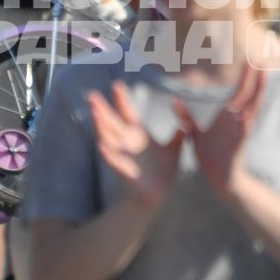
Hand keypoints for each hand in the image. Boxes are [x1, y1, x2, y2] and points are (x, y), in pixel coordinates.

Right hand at [87, 82, 182, 207]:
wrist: (157, 195)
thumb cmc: (162, 171)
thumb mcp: (174, 149)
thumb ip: (180, 134)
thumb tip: (187, 120)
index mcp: (137, 135)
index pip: (127, 113)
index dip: (122, 99)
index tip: (117, 84)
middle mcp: (127, 143)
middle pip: (111, 122)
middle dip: (102, 109)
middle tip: (92, 95)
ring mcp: (124, 156)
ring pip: (109, 138)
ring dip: (101, 127)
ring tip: (94, 113)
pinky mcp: (125, 171)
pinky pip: (115, 162)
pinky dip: (108, 155)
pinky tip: (101, 146)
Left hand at [173, 65, 265, 189]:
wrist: (219, 176)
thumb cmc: (208, 153)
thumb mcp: (194, 131)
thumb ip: (186, 116)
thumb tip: (174, 101)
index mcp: (228, 114)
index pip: (239, 89)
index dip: (244, 75)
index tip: (248, 58)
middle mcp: (237, 117)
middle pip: (248, 92)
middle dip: (253, 75)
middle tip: (257, 57)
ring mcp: (240, 127)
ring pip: (252, 104)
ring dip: (258, 88)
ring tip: (263, 72)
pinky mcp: (240, 139)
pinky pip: (245, 126)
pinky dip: (248, 115)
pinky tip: (249, 107)